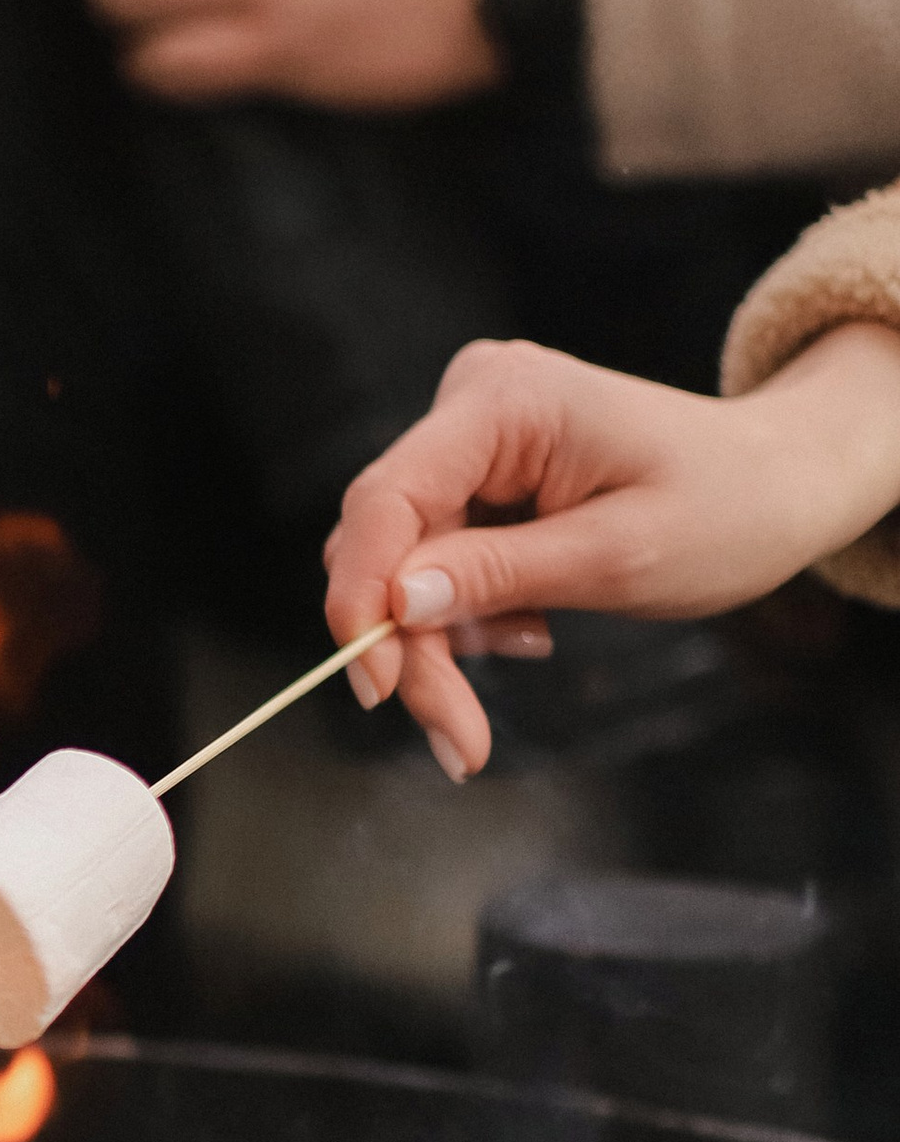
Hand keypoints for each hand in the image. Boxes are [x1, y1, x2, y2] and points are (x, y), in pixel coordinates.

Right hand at [325, 329, 899, 777]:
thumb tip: (398, 602)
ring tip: (533, 644)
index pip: (387, 500)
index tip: (379, 690)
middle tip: (459, 740)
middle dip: (413, 645)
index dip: (362, 598)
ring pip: (400, 561)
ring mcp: (471, 436)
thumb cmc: (726, 508)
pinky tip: (532, 624)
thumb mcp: (620, 557)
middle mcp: (471, 403)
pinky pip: (434, 557)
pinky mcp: (480, 473)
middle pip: (386, 542)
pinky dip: (468, 613)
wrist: (779, 484)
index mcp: (504, 400)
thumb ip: (501, 575)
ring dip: (443, 635)